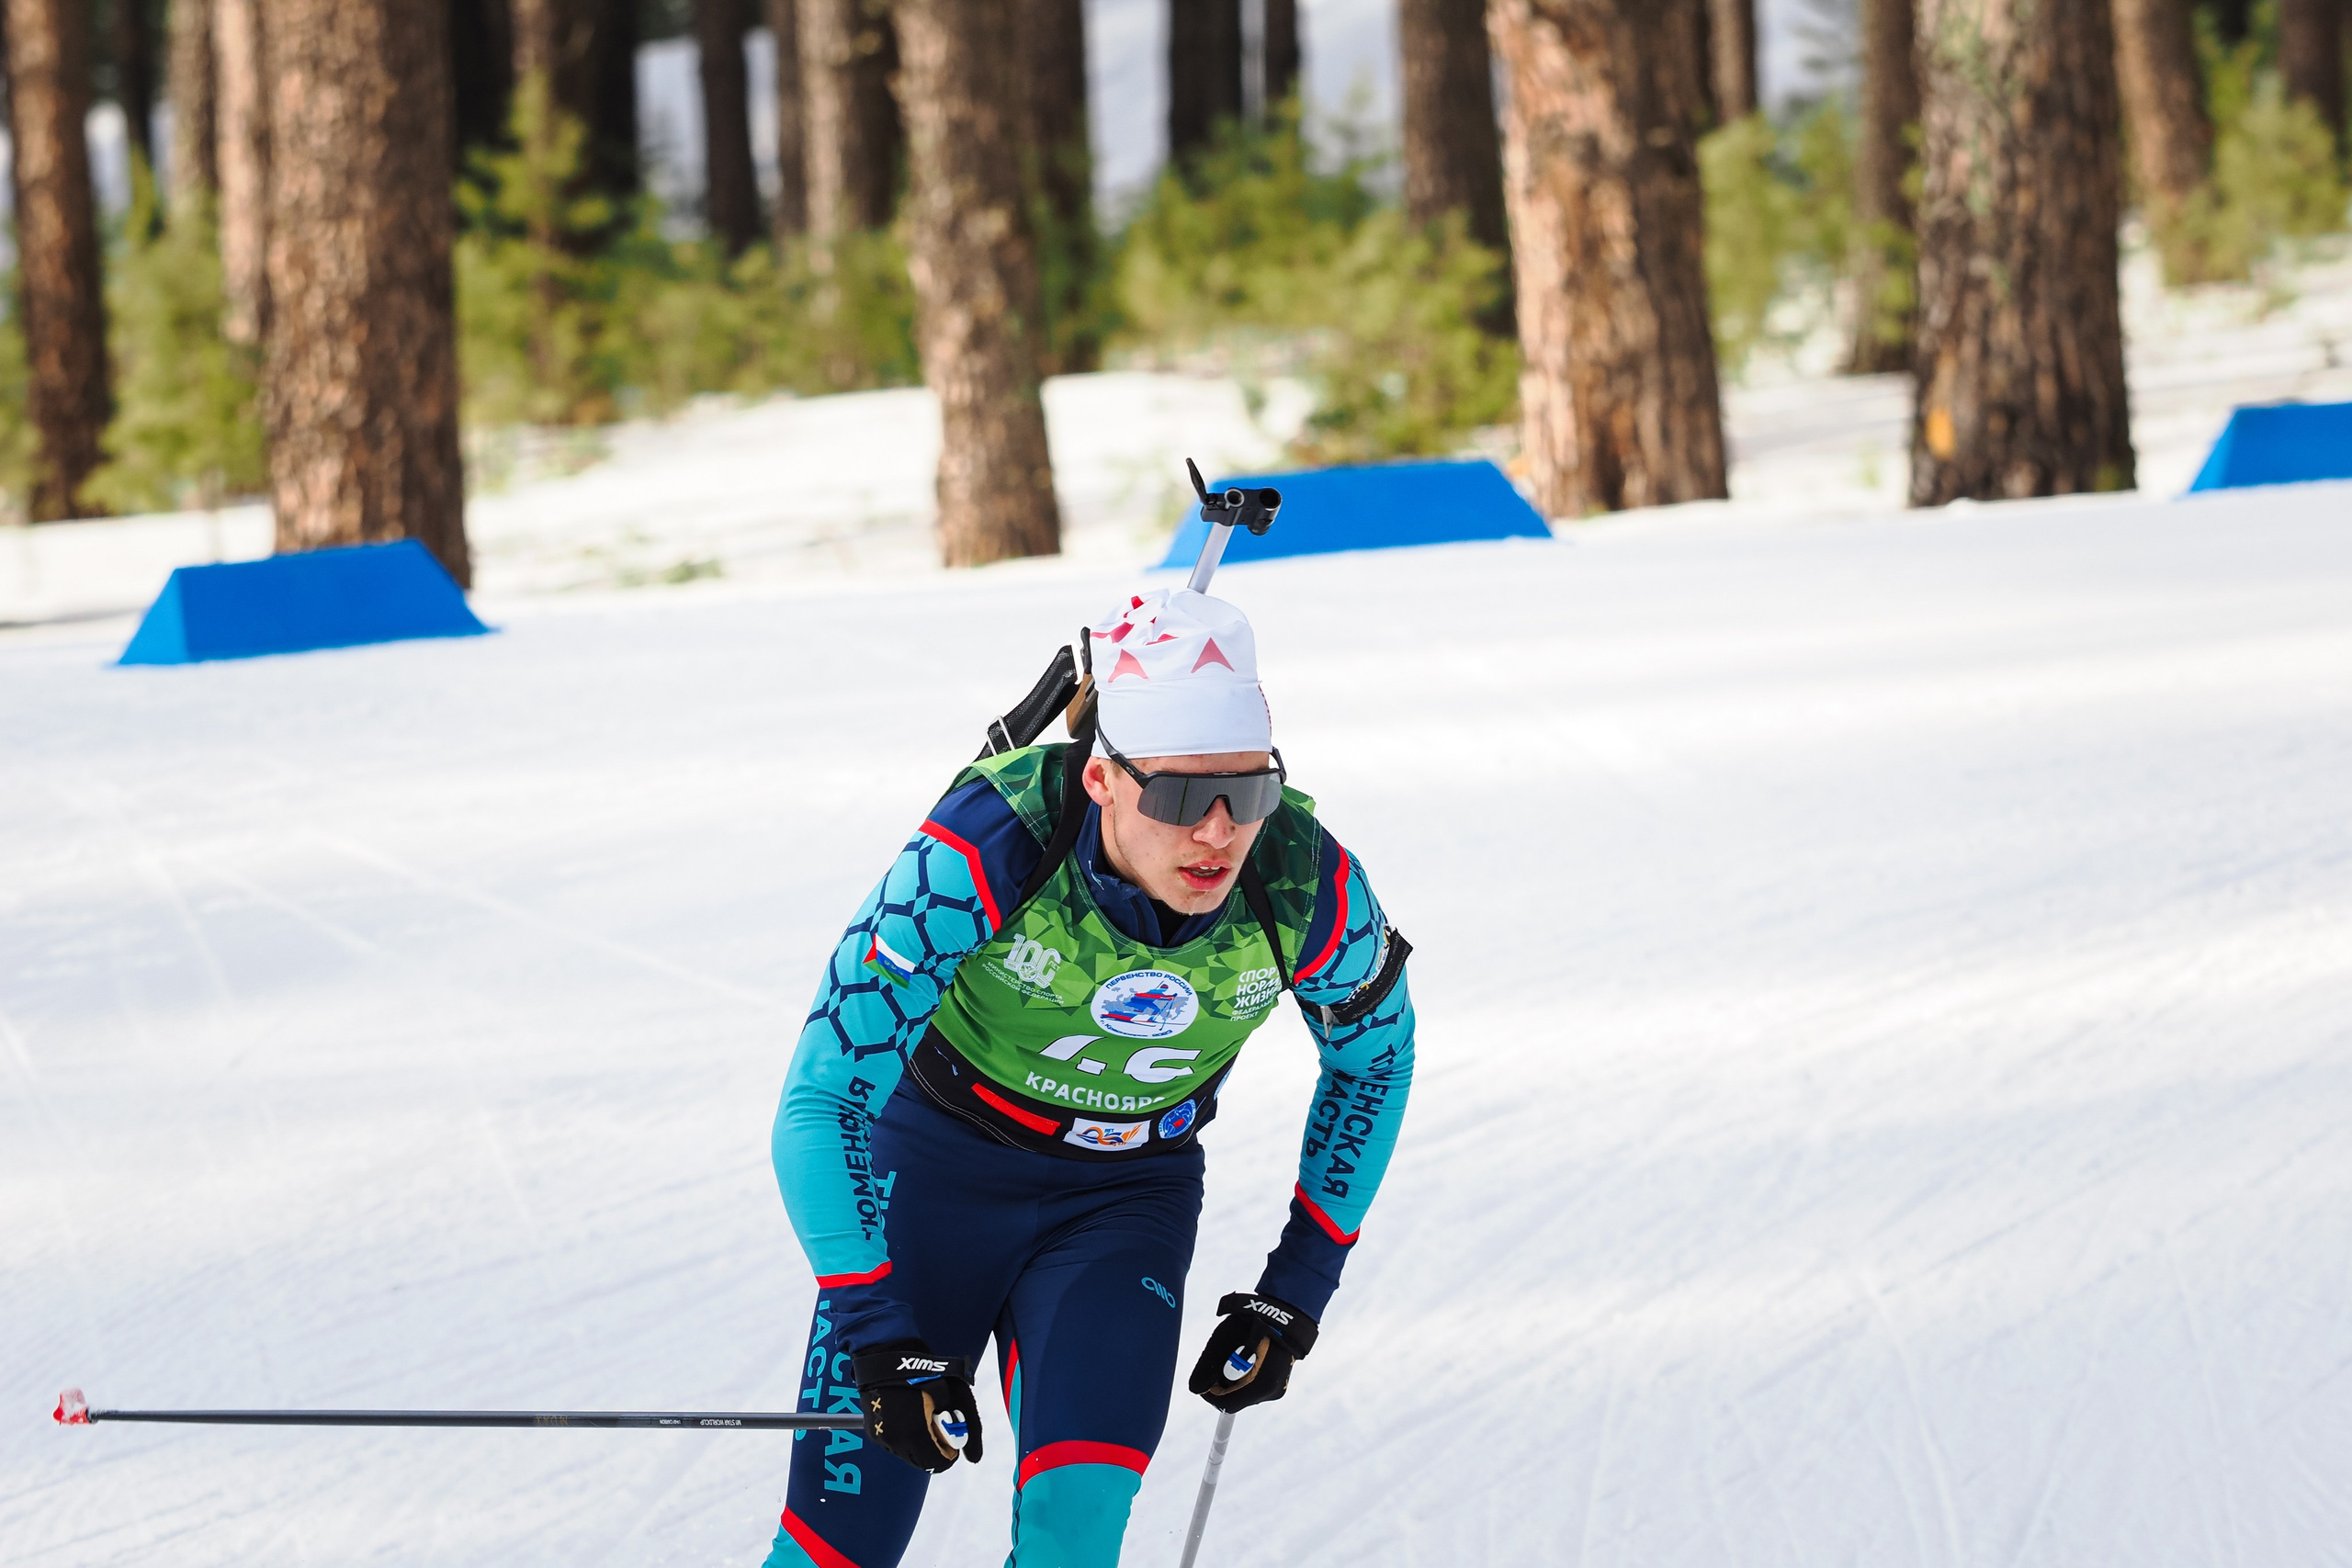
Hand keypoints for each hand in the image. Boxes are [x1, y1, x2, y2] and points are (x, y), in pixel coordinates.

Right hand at [851, 1341, 982, 1472]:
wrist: (888, 1356)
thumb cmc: (928, 1373)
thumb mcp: (958, 1396)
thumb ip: (971, 1429)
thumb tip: (974, 1458)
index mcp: (916, 1434)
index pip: (938, 1464)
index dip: (949, 1452)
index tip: (951, 1435)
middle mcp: (895, 1441)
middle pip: (923, 1463)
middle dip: (934, 1449)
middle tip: (939, 1425)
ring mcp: (882, 1437)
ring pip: (908, 1456)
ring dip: (919, 1445)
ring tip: (924, 1417)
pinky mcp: (873, 1432)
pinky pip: (895, 1447)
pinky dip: (906, 1439)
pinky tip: (910, 1417)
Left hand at [1186, 1293, 1317, 1413]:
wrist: (1286, 1313)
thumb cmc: (1252, 1323)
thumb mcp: (1222, 1341)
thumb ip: (1207, 1369)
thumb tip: (1196, 1389)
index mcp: (1259, 1384)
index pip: (1226, 1405)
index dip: (1211, 1394)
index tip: (1206, 1378)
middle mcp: (1271, 1391)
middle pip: (1237, 1400)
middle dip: (1224, 1385)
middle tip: (1221, 1362)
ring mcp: (1278, 1387)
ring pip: (1246, 1394)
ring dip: (1236, 1380)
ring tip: (1237, 1355)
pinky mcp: (1280, 1382)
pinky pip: (1256, 1387)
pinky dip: (1248, 1377)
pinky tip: (1250, 1357)